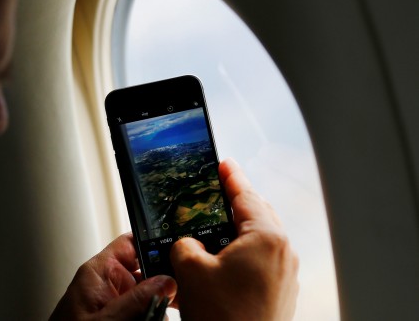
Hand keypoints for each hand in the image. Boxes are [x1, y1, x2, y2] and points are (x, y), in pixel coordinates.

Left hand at [50, 233, 176, 319]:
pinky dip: (153, 317)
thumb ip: (135, 300)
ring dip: (159, 306)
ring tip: (158, 315)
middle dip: (163, 282)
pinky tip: (154, 320)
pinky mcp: (121, 319)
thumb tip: (165, 281)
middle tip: (175, 293)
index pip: (130, 243)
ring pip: (151, 296)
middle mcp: (110, 284)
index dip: (153, 242)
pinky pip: (145, 313)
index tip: (177, 251)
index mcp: (99, 272)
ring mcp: (117, 303)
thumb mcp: (104, 319)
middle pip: (147, 271)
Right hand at [170, 158, 298, 320]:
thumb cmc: (225, 317)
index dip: (231, 177)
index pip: (246, 195)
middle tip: (216, 195)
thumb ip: (185, 245)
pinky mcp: (280, 292)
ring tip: (212, 233)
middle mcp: (282, 253)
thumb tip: (188, 244)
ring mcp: (285, 274)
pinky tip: (219, 265)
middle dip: (235, 205)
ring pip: (259, 240)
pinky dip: (242, 256)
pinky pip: (261, 262)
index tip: (224, 164)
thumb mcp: (191, 270)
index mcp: (266, 238)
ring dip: (237, 232)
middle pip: (257, 215)